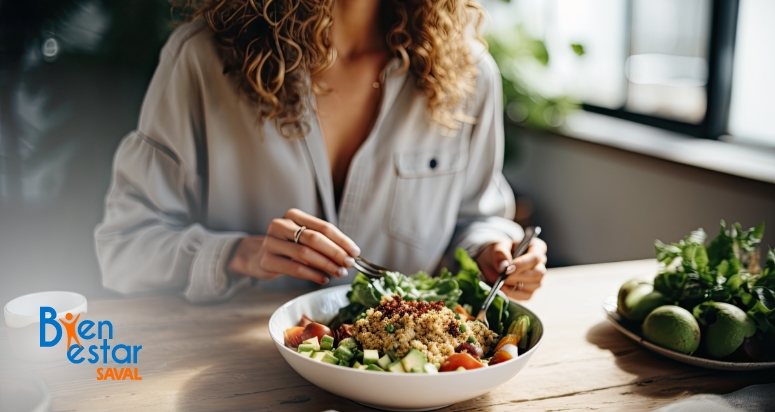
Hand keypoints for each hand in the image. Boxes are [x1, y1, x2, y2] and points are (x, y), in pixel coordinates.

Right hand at [227, 209, 359, 284]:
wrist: (258, 256)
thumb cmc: (288, 247)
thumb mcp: (303, 238)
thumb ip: (323, 242)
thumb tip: (351, 254)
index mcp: (293, 215)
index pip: (323, 227)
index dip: (342, 240)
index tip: (355, 252)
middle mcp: (280, 225)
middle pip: (314, 239)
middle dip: (335, 253)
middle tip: (349, 264)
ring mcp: (271, 242)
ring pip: (305, 254)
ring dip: (326, 265)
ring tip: (339, 273)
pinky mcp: (267, 260)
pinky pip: (295, 268)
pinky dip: (312, 274)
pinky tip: (323, 279)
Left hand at [476, 237, 546, 299]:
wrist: (492, 263)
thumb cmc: (500, 252)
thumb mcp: (498, 247)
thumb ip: (500, 253)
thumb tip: (504, 266)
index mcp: (536, 248)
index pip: (536, 257)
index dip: (522, 264)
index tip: (508, 269)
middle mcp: (540, 264)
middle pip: (538, 273)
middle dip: (519, 276)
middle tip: (503, 277)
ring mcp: (537, 279)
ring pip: (534, 285)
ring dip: (516, 285)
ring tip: (501, 282)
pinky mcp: (530, 291)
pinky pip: (526, 296)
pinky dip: (514, 294)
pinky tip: (503, 289)